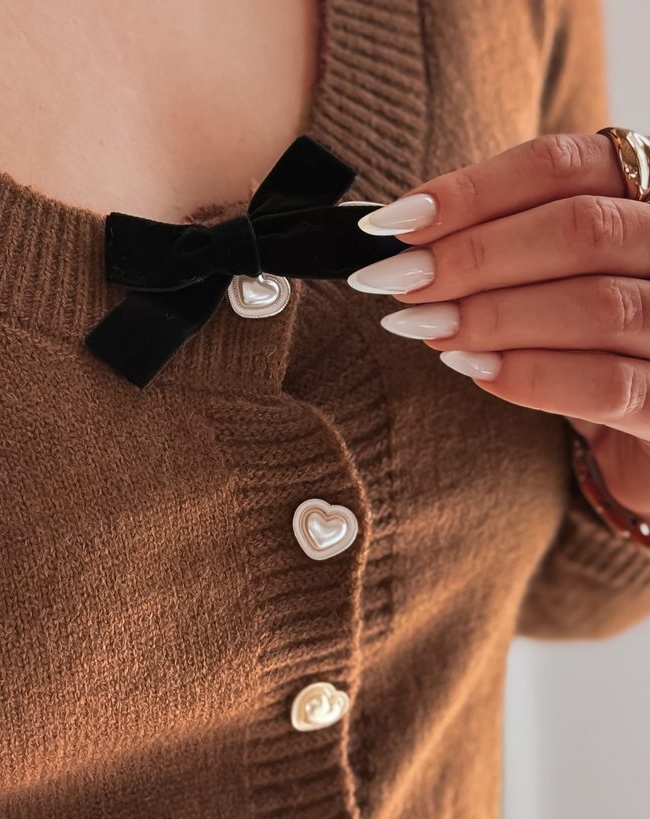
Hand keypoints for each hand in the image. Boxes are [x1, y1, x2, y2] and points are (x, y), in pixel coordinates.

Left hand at [347, 132, 649, 517]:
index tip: (397, 222)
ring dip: (492, 316)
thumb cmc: (579, 351)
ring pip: (595, 304)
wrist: (640, 450)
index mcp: (644, 201)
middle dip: (474, 255)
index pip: (565, 166)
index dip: (474, 189)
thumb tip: (404, 239)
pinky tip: (475, 369)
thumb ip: (497, 251)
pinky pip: (607, 383)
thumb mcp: (545, 283)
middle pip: (581, 229)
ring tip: (425, 326)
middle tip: (399, 280)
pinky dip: (531, 375)